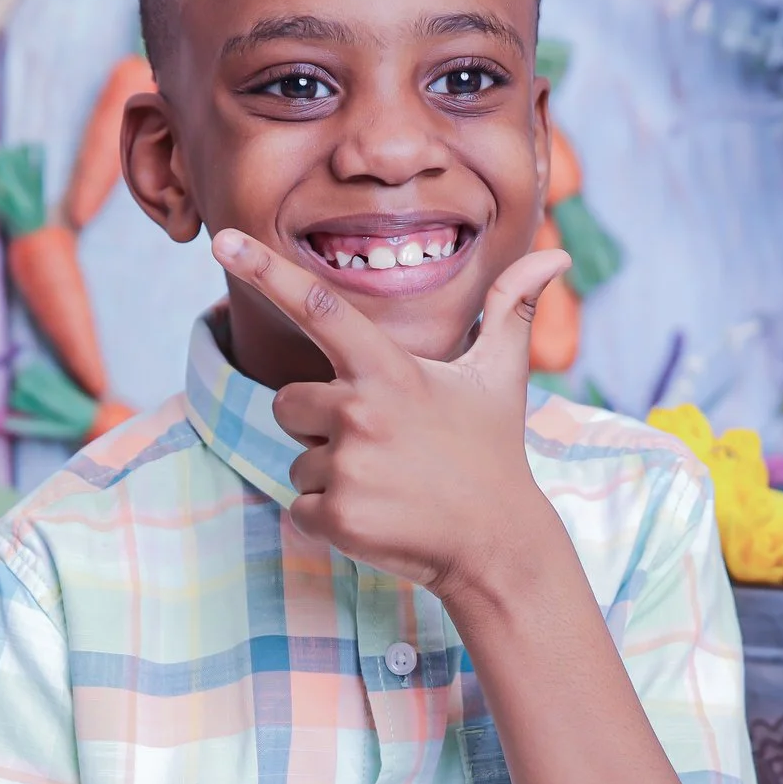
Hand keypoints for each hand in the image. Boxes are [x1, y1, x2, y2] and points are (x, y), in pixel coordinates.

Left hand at [210, 228, 571, 599]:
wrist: (497, 543)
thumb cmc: (491, 452)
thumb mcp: (501, 376)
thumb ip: (511, 310)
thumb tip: (556, 255)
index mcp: (389, 370)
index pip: (320, 308)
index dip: (267, 270)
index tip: (225, 239)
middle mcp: (362, 411)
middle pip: (289, 404)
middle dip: (321, 427)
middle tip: (383, 448)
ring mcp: (348, 466)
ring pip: (297, 461)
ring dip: (330, 476)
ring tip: (388, 485)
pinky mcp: (337, 517)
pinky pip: (299, 508)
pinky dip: (330, 519)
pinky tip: (378, 518)